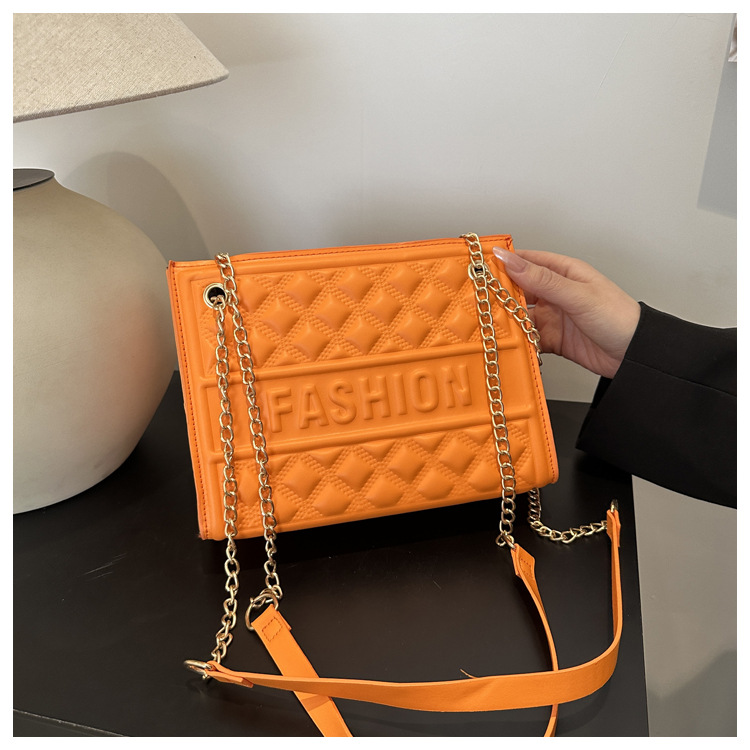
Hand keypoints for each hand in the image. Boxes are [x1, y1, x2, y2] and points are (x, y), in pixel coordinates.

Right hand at [492, 247, 640, 378]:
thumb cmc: (618, 317)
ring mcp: (553, 316)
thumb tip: (510, 260)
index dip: (502, 263)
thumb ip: (541, 279)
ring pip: (520, 316)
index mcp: (562, 273)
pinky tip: (512, 343)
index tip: (478, 268)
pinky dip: (519, 341)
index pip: (525, 261)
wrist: (635, 355)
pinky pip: (528, 338)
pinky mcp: (552, 339)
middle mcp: (555, 293)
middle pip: (517, 290)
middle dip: (499, 296)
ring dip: (508, 321)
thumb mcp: (577, 294)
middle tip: (479, 302)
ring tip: (493, 325)